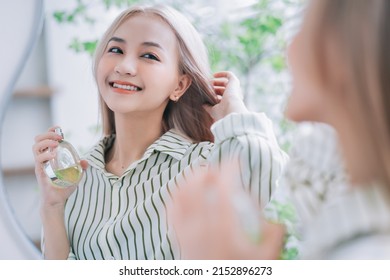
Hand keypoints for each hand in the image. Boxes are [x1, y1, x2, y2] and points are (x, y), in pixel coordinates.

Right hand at [32, 126, 87, 209]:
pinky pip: (38, 160)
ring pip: (35, 147)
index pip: (45, 140)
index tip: (58, 128)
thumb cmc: (63, 189)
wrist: (56, 202)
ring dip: (45, 142)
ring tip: (56, 143)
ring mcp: (40, 165)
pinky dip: (46, 154)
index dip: (50, 131)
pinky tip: (53, 154)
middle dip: (47, 134)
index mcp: (49, 157)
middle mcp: (42, 159)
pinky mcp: (39, 171)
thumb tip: (86, 161)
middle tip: (59, 137)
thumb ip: (81, 168)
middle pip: (37, 140)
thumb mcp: (76, 176)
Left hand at [170, 163, 284, 258]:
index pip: (223, 188)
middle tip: (216, 168)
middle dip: (205, 169)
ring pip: (179, 194)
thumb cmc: (239, 273)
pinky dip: (175, 195)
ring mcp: (185, 231)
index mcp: (223, 227)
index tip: (235, 159)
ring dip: (188, 179)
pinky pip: (170, 210)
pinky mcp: (176, 238)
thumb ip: (273, 237)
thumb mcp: (264, 260)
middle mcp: (200, 225)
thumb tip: (277, 221)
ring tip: (200, 175)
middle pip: (196, 185)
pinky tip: (182, 192)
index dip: (229, 168)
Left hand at [204, 71, 247, 121]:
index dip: (213, 95)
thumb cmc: (222, 113)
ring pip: (225, 83)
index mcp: (229, 104)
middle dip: (213, 89)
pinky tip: (214, 75)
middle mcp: (233, 97)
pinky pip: (229, 75)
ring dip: (216, 82)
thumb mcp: (213, 111)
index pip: (221, 98)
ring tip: (208, 83)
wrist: (230, 110)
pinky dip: (222, 74)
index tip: (205, 95)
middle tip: (205, 88)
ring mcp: (234, 89)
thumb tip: (203, 104)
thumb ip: (208, 107)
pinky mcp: (234, 82)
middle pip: (222, 90)